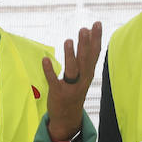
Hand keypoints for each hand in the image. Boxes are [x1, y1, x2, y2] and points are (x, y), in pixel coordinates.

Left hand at [41, 21, 102, 141]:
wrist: (68, 117)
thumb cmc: (75, 90)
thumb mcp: (84, 74)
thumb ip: (86, 55)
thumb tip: (89, 32)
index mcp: (89, 73)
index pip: (95, 54)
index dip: (96, 39)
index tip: (97, 24)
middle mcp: (82, 79)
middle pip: (85, 60)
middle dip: (85, 45)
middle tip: (84, 29)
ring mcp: (71, 87)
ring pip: (72, 70)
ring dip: (70, 55)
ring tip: (68, 41)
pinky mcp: (58, 93)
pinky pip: (53, 80)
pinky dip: (49, 71)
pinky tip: (45, 60)